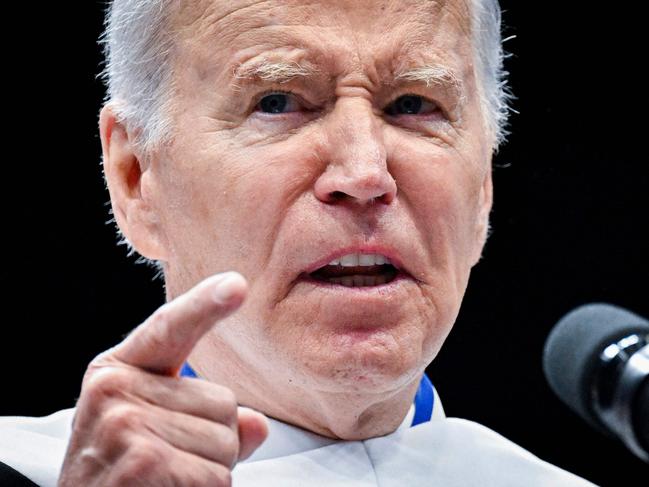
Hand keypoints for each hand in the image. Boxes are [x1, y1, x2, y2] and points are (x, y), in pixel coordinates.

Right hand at [58, 272, 267, 486]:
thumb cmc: (120, 480)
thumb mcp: (155, 435)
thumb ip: (207, 420)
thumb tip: (257, 424)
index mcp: (117, 370)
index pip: (170, 328)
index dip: (205, 304)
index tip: (237, 284)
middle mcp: (115, 388)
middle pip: (223, 403)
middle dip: (213, 445)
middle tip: (166, 468)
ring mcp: (124, 422)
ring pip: (226, 442)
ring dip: (208, 475)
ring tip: (162, 484)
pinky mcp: (142, 461)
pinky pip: (215, 478)